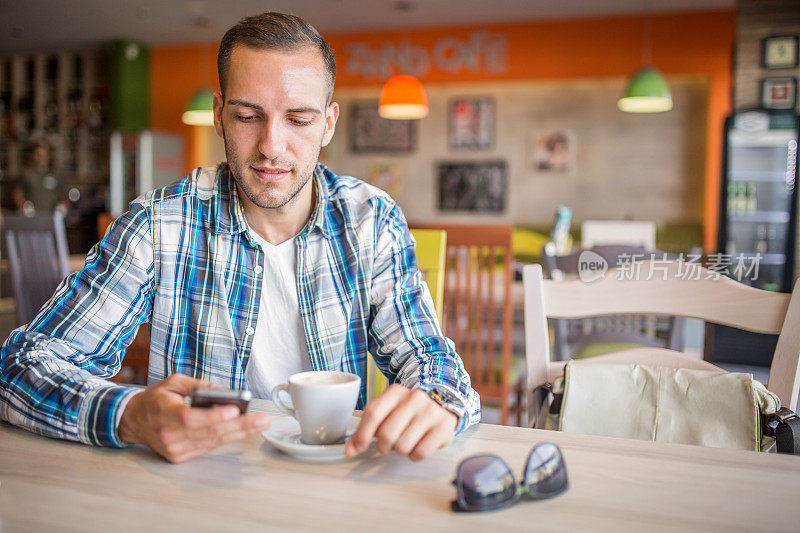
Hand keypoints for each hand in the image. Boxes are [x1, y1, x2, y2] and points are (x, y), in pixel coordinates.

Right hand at [118, 374, 269, 462]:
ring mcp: (175, 449)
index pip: (192, 419)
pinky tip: (242, 430)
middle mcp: (170, 435)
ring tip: (259, 424)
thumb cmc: (155, 399)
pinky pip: (208, 446)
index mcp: (165, 414)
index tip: (234, 409)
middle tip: (262, 420)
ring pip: (213, 441)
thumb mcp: (173, 383)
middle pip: (209, 433)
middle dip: (240, 426)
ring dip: (239, 433)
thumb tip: (223, 392)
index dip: (214, 416)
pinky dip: (226, 437)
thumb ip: (198, 385)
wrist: (133, 421)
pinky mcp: (180, 456)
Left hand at [345, 384, 456, 460]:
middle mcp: (414, 398)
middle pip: (386, 434)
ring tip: (405, 441)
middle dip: (383, 447)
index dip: (362, 435)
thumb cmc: (409, 412)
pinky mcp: (444, 427)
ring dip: (400, 451)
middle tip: (388, 445)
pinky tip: (418, 445)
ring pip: (403, 446)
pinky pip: (420, 452)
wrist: (442, 405)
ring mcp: (430, 412)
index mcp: (395, 392)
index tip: (357, 449)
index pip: (373, 414)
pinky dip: (415, 455)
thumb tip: (350, 450)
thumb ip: (367, 428)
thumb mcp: (388, 411)